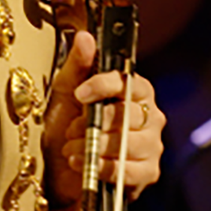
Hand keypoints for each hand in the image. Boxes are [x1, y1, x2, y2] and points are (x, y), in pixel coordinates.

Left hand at [42, 32, 165, 207]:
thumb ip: (77, 65)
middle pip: (129, 115)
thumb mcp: (64, 93)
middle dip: (94, 123)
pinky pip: (129, 170)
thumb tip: (85, 37)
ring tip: (72, 148)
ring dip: (93, 146)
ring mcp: (152, 145)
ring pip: (129, 143)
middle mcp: (150, 116)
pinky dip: (102, 167)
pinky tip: (82, 164)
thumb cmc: (65, 126)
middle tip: (72, 129)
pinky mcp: (148, 173)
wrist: (58, 168)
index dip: (103, 86)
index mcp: (134, 91)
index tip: (80, 94)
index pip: (128, 82)